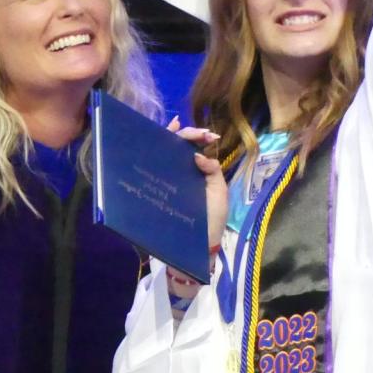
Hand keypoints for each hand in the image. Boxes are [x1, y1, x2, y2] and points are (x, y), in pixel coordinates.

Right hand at [167, 116, 228, 248]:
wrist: (200, 244)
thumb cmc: (212, 219)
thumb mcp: (219, 192)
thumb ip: (212, 171)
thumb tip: (198, 154)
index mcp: (199, 171)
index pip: (197, 148)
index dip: (200, 137)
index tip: (208, 135)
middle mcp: (184, 172)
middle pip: (181, 146)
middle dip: (187, 134)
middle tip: (198, 134)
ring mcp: (171, 179)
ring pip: (166, 153)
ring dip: (171, 137)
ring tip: (176, 128)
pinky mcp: (159, 188)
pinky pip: (155, 169)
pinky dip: (153, 152)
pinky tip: (156, 141)